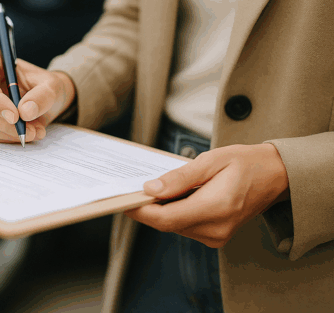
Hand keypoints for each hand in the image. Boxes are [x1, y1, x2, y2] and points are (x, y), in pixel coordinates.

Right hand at [0, 47, 75, 142]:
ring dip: (4, 132)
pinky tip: (21, 134)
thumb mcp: (51, 86)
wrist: (43, 100)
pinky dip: (3, 137)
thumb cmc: (44, 86)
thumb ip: (42, 96)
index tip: (14, 117)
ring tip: (32, 133)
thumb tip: (25, 112)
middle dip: (1, 122)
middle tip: (28, 131)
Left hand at [125, 143, 289, 247]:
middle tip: (131, 187)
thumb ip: (179, 178)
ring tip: (154, 186)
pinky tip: (172, 195)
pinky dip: (174, 211)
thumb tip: (150, 189)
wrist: (276, 176)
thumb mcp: (211, 161)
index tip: (122, 198)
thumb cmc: (245, 163)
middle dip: (146, 207)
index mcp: (215, 208)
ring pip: (173, 225)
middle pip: (166, 223)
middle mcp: (215, 229)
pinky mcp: (215, 236)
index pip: (165, 219)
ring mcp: (216, 236)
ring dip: (160, 208)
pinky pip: (184, 226)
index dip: (139, 210)